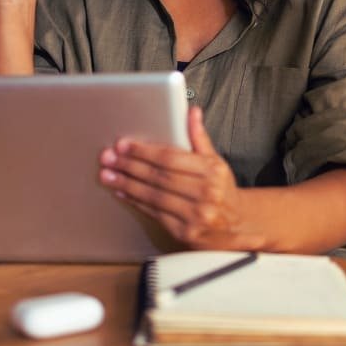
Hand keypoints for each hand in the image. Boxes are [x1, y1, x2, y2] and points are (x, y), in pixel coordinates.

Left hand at [98, 107, 264, 249]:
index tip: (124, 145)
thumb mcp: (215, 161)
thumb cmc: (222, 190)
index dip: (144, 151)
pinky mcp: (186, 233)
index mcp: (212, 171)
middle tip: (108, 158)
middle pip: (159, 177)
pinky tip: (122, 192)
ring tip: (108, 174)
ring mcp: (196, 215)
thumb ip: (199, 137)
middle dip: (130, 166)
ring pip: (153, 196)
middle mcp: (206, 193)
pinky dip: (136, 202)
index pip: (170, 158)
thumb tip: (192, 112)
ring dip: (127, 184)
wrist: (237, 226)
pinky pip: (155, 214)